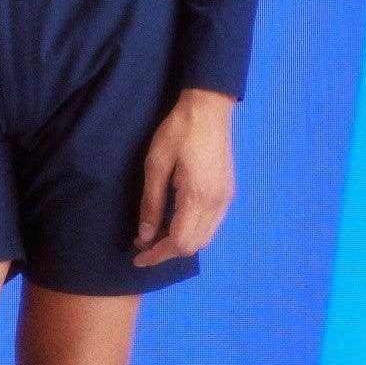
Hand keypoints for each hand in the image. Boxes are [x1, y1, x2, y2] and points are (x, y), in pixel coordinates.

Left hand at [132, 87, 236, 266]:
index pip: (180, 242)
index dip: (158, 255)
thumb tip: (145, 236)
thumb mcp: (156, 164)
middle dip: (167, 252)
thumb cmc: (179, 130)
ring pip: (204, 237)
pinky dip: (192, 232)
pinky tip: (175, 223)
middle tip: (142, 245)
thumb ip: (152, 202)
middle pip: (194, 245)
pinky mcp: (227, 192)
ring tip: (155, 236)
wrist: (209, 107)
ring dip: (180, 243)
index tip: (138, 257)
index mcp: (198, 197)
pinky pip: (211, 224)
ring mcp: (225, 198)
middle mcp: (217, 203)